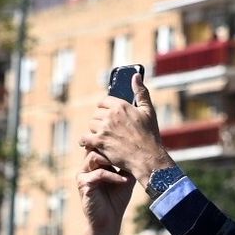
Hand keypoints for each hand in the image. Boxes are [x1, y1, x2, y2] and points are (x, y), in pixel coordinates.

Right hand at [77, 149, 134, 233]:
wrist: (109, 221)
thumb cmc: (116, 200)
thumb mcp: (125, 178)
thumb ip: (126, 165)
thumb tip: (139, 151)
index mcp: (94, 164)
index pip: (99, 145)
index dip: (112, 143)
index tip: (129, 143)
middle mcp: (86, 167)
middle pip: (94, 147)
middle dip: (111, 148)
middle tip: (128, 152)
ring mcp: (83, 175)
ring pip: (94, 157)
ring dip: (112, 160)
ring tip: (127, 165)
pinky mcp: (84, 184)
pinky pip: (98, 173)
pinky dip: (113, 176)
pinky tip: (124, 181)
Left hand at [79, 71, 171, 186]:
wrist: (147, 158)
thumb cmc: (150, 136)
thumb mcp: (148, 111)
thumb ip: (141, 92)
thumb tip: (136, 76)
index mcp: (121, 106)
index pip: (104, 101)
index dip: (105, 108)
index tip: (107, 114)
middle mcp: (111, 115)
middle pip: (96, 114)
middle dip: (101, 122)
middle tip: (106, 130)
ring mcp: (104, 129)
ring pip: (91, 126)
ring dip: (94, 132)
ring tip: (101, 138)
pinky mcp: (99, 142)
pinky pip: (84, 138)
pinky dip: (85, 142)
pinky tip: (88, 144)